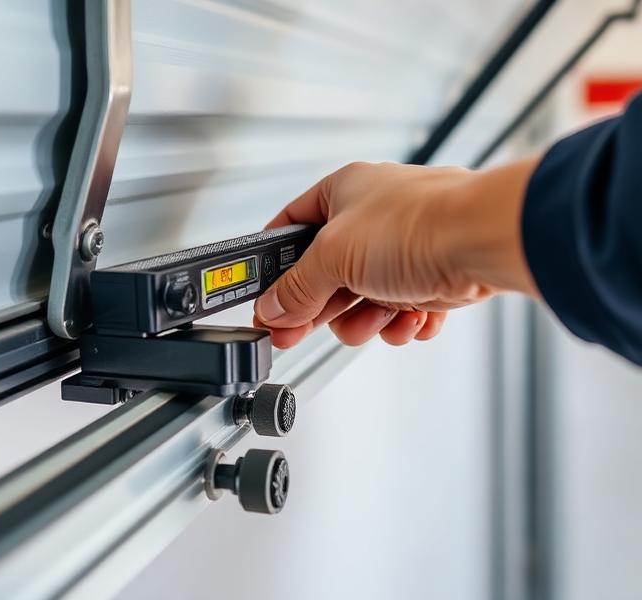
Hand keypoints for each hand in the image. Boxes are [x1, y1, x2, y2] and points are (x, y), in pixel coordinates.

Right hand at [253, 160, 538, 348]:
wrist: (485, 241)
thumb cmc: (421, 223)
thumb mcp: (335, 257)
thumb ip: (297, 288)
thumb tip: (274, 308)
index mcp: (343, 192)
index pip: (291, 229)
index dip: (275, 269)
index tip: (267, 302)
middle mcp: (372, 217)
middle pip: (327, 274)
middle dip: (323, 308)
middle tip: (298, 332)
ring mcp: (404, 247)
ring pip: (365, 299)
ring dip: (370, 319)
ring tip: (382, 316)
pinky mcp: (432, 274)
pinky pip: (402, 310)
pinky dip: (405, 320)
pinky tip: (413, 314)